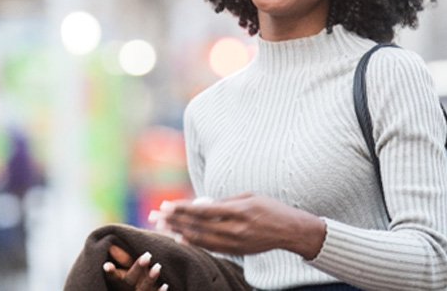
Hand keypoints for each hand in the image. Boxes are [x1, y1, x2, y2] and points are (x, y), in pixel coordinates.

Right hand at [103, 246, 168, 290]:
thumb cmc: (135, 281)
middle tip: (148, 255)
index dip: (111, 272)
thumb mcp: (128, 272)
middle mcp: (129, 290)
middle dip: (138, 268)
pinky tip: (165, 285)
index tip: (106, 265)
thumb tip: (111, 245)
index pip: (115, 278)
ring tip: (158, 266)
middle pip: (130, 281)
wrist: (142, 290)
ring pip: (144, 289)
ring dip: (150, 278)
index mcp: (122, 284)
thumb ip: (123, 259)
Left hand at [162, 193, 325, 258]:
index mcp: (238, 210)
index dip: (182, 209)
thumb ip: (225, 201)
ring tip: (163, 228)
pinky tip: (182, 239)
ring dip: (180, 232)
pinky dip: (195, 243)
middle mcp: (235, 229)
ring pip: (201, 239)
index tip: (166, 206)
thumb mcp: (248, 196)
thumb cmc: (270, 208)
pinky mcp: (237, 251)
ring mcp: (236, 243)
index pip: (203, 210)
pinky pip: (211, 248)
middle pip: (198, 226)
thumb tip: (202, 203)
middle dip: (174, 221)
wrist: (290, 231)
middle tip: (156, 216)